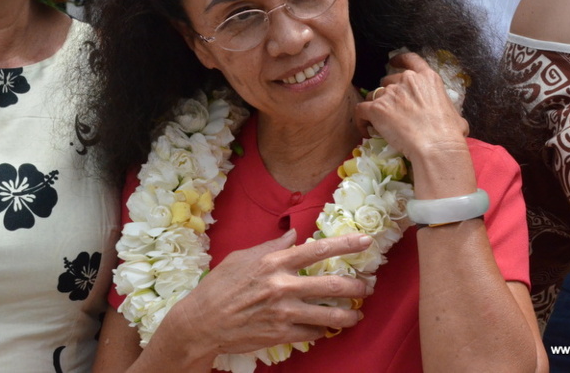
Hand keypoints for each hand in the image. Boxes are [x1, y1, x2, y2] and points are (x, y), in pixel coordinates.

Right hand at [165, 229, 373, 357]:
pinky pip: (312, 333)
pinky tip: (326, 328)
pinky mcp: (281, 334)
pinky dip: (322, 330)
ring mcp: (284, 312)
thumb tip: (295, 235)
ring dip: (348, 315)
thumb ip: (272, 246)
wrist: (202, 322)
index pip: (318, 249)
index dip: (345, 244)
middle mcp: (283, 286)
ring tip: (356, 314)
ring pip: (329, 315)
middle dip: (356, 286)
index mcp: (275, 262)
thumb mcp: (242, 257)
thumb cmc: (219, 286)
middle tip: (367, 287)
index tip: (365, 241)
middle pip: (332, 285)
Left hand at [356, 52, 468, 161]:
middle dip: (387, 93)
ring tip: (378, 123)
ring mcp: (390, 93)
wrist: (435, 145)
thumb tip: (458, 124)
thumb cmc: (449, 133)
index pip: (410, 59)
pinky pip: (361, 110)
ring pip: (373, 95)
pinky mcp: (377, 108)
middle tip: (390, 110)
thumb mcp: (456, 116)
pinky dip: (361, 119)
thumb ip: (449, 112)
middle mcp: (407, 80)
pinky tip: (365, 130)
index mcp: (427, 78)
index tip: (392, 62)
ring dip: (375, 106)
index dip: (399, 60)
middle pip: (388, 80)